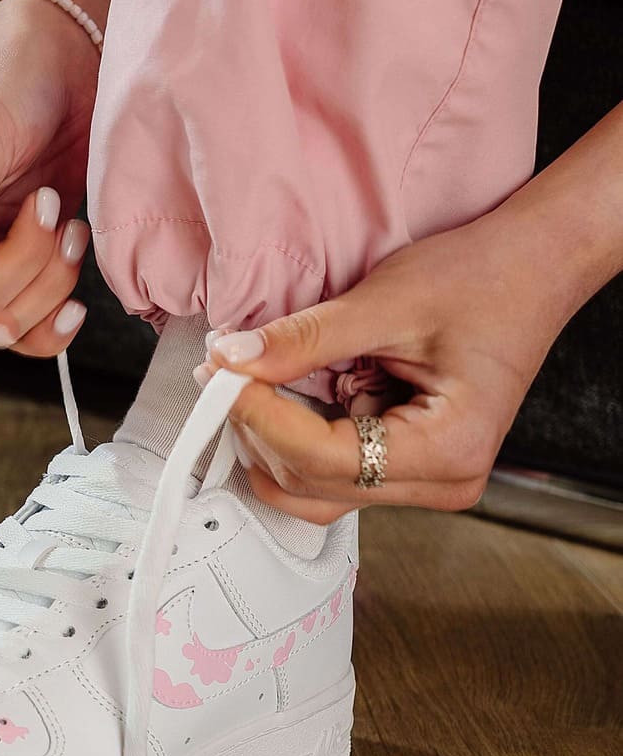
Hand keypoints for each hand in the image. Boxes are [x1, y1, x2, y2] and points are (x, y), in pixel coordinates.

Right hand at [0, 0, 96, 356]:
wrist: (61, 58)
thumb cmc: (6, 80)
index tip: (3, 322)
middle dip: (21, 271)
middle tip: (48, 205)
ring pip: (8, 316)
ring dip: (49, 281)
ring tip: (66, 219)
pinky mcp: (22, 261)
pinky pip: (34, 318)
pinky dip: (58, 315)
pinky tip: (76, 283)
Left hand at [198, 211, 569, 521]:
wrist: (534, 269)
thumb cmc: (486, 279)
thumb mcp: (387, 301)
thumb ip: (306, 340)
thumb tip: (234, 361)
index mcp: (450, 449)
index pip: (324, 457)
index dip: (261, 417)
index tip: (222, 374)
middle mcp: (443, 481)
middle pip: (315, 483)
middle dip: (258, 430)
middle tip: (222, 374)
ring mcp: (427, 480)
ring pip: (317, 487)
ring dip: (272, 439)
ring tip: (247, 381)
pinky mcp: (409, 465)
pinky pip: (334, 470)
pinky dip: (297, 436)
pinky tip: (282, 395)